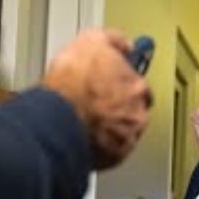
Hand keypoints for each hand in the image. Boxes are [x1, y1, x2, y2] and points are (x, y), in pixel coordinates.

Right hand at [42, 28, 151, 170]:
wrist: (59, 118)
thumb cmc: (73, 83)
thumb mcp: (91, 41)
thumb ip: (113, 40)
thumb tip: (122, 42)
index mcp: (136, 85)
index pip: (138, 83)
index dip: (122, 82)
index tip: (113, 82)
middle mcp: (137, 113)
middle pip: (135, 110)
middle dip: (120, 107)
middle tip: (98, 104)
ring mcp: (127, 138)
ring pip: (125, 132)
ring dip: (112, 128)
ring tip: (89, 123)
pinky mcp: (113, 158)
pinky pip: (111, 152)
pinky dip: (102, 147)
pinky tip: (86, 140)